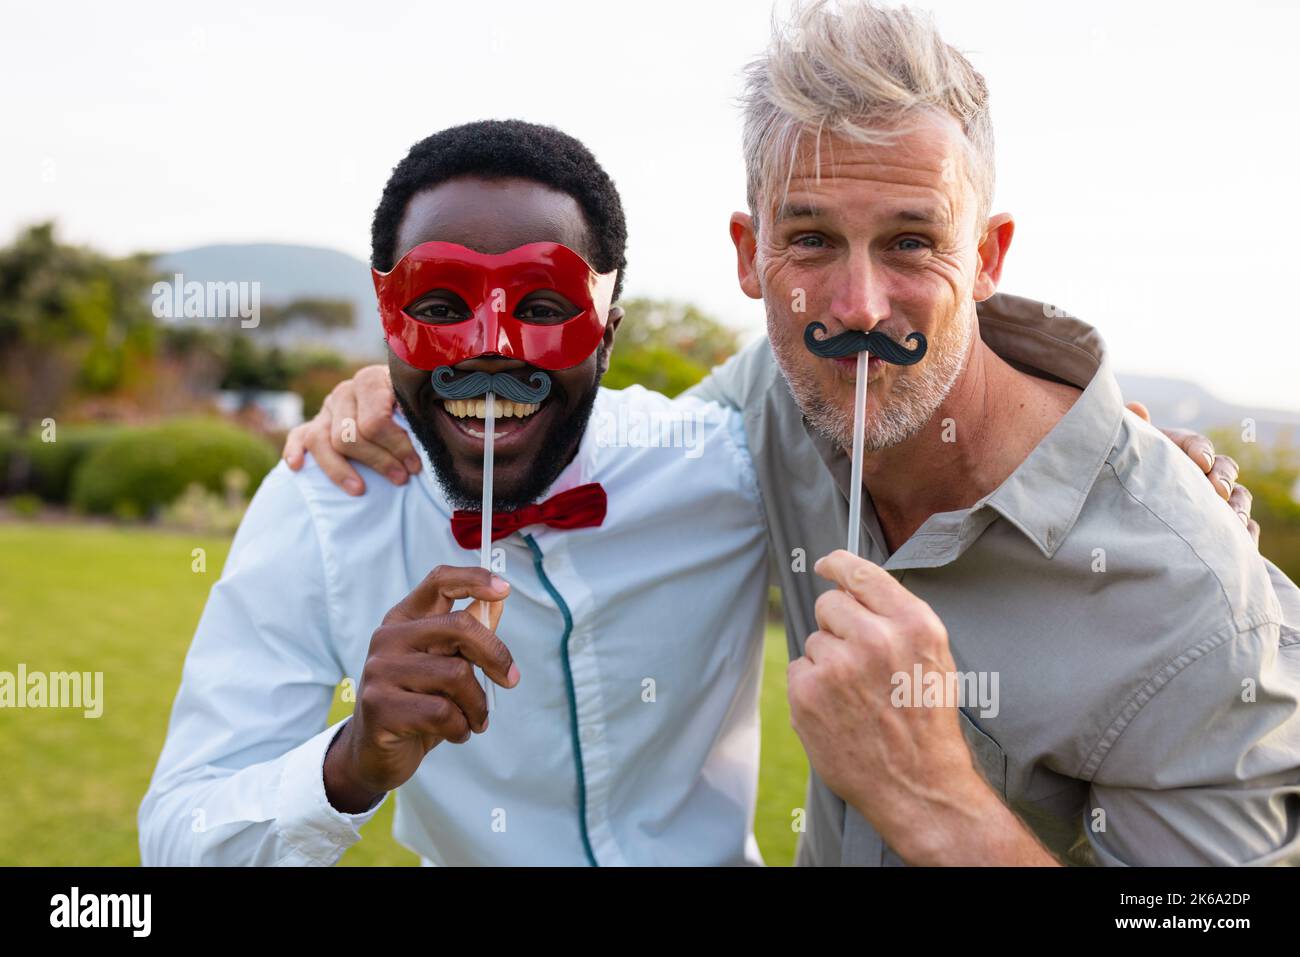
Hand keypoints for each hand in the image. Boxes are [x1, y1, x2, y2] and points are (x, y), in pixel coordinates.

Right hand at [283, 364, 416, 494]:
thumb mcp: (425, 404)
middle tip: (402, 478)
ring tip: (360, 491)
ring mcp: (328, 408)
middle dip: (377, 461)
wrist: (400, 398)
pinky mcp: (314, 423)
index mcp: (373, 380)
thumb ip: (426, 414)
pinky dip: (294, 451)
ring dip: (340, 470)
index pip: (376, 420)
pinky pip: (298, 436)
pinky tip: (298, 467)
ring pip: (321, 440)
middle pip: (349, 434)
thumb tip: (432, 432)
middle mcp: (346, 391)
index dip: (396, 447)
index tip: (415, 466)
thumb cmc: (417, 408)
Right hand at [323, 565, 516, 812]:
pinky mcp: (380, 706)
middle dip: (495, 655)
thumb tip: (498, 602)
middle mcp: (388, 638)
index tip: (504, 589)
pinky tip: (455, 733)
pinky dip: (461, 728)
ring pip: (457, 674)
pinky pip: (442, 712)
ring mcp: (380, 671)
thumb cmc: (417, 705)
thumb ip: (468, 637)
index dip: (474, 579)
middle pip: (460, 626)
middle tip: (509, 680)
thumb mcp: (444, 667)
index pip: (439, 582)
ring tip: (475, 720)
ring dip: (478, 705)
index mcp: (405, 620)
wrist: (373, 754)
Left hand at [789, 551, 1055, 864]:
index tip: (826, 564)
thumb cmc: (926, 723)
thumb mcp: (934, 658)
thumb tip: (854, 588)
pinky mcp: (808, 693)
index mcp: (913, 625)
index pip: (861, 574)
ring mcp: (837, 666)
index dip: (838, 565)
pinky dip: (811, 689)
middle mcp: (875, 639)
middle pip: (828, 604)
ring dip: (826, 663)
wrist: (918, 786)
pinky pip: (798, 671)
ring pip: (813, 641)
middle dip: (837, 626)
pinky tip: (838, 712)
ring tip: (856, 697)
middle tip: (857, 662)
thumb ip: (897, 619)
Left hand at [1126, 401, 1258, 544]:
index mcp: (1181, 451)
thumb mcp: (1128, 457)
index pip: (1197, 444)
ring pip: (1239, 497)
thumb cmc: (1127, 477)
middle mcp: (1204, 473)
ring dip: (1240, 505)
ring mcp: (1216, 499)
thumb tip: (1136, 407)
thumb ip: (1133, 434)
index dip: (1200, 451)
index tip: (1199, 462)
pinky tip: (1241, 536)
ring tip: (1234, 518)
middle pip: (1224, 468)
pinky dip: (1246, 531)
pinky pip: (1244, 529)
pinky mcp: (1220, 527)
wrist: (1124, 514)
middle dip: (1224, 477)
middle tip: (1218, 490)